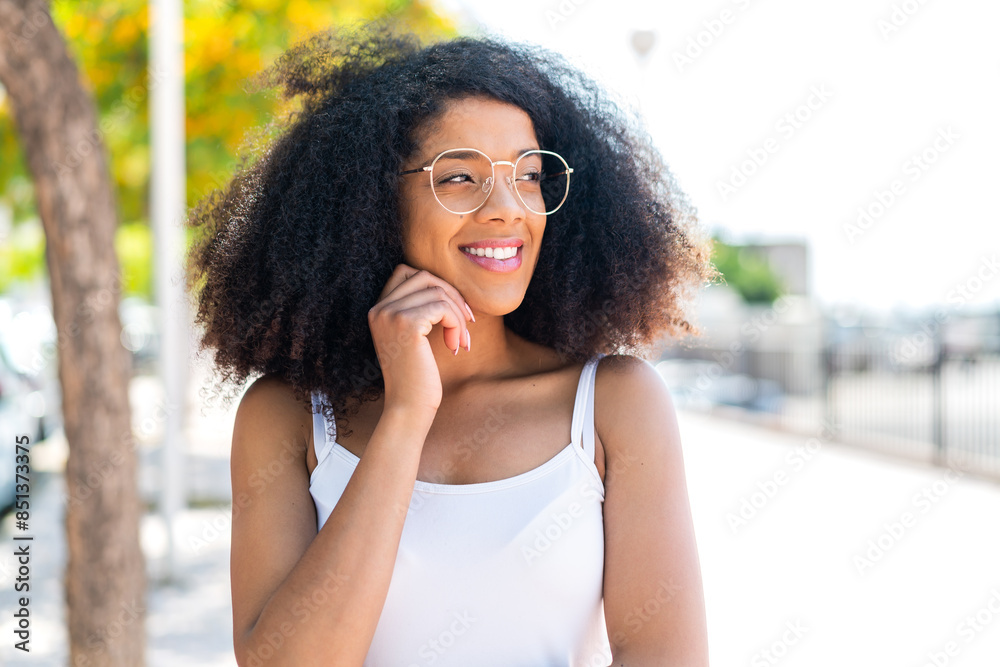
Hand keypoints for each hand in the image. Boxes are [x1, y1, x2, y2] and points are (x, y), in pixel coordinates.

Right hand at [368, 264, 472, 412]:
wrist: (409, 406)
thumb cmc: (417, 376)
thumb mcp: (414, 337)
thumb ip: (420, 309)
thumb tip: (450, 286)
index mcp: (378, 310)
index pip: (407, 272)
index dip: (436, 286)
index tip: (454, 310)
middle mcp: (379, 309)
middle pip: (425, 277)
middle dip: (452, 296)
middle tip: (467, 323)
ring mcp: (390, 315)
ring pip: (438, 292)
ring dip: (458, 315)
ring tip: (461, 341)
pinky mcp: (407, 324)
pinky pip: (443, 307)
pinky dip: (457, 324)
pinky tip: (456, 345)